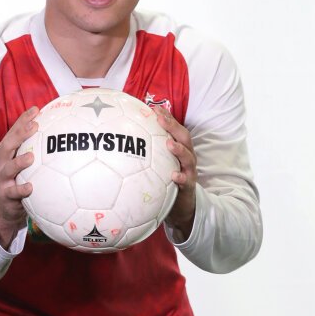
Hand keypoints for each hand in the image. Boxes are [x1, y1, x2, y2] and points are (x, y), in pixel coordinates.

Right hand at [0, 107, 38, 249]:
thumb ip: (37, 150)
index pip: (14, 132)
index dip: (23, 120)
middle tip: (35, 127)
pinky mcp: (5, 195)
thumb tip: (60, 135)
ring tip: (31, 157)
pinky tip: (31, 187)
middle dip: (20, 134)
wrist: (6, 208)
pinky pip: (13, 192)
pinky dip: (21, 189)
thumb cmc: (19, 180)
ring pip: (8, 168)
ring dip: (19, 162)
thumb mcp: (24, 164)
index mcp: (6, 152)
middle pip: (8, 145)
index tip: (36, 110)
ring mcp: (2, 179)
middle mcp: (1, 163)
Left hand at [157, 108, 196, 241]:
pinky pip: (187, 180)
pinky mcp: (189, 186)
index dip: (166, 117)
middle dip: (173, 127)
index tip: (153, 108)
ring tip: (170, 144)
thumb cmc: (167, 182)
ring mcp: (189, 170)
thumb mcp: (158, 166)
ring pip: (188, 157)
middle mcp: (186, 157)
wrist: (181, 206)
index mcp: (179, 149)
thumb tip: (125, 142)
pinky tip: (174, 175)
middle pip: (184, 137)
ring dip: (179, 150)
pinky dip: (181, 177)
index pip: (174, 129)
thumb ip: (149, 153)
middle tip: (160, 120)